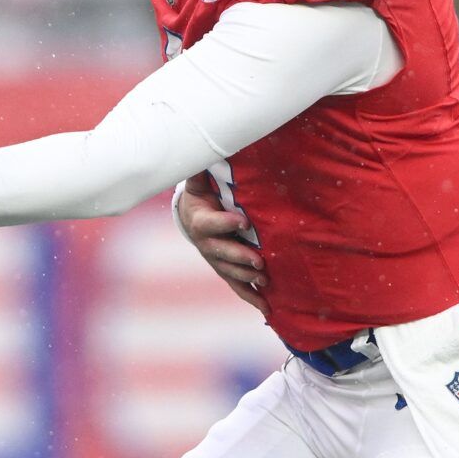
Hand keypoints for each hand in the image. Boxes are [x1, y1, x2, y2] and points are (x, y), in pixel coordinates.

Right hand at [174, 173, 268, 314]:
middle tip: (258, 261)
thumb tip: (205, 148)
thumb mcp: (197, 182)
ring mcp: (216, 260)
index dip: (225, 223)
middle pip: (221, 253)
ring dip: (246, 277)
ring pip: (230, 271)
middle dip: (239, 257)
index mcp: (199, 220)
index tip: (243, 220)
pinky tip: (268, 309)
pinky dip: (252, 298)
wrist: (190, 217)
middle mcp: (206, 244)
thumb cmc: (201, 196)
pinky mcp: (226, 270)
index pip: (210, 224)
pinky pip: (238, 286)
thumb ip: (200, 170)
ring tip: (265, 280)